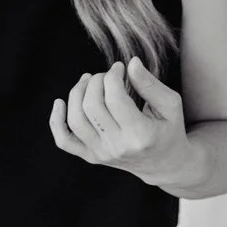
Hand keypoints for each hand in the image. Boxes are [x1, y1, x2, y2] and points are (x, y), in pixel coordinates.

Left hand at [48, 57, 195, 185]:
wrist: (164, 163)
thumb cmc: (168, 128)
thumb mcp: (170, 104)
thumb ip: (150, 84)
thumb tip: (131, 63)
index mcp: (141, 135)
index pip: (115, 99)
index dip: (113, 76)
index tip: (119, 67)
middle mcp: (118, 148)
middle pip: (92, 107)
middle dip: (96, 81)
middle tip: (107, 75)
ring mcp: (102, 154)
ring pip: (75, 120)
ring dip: (77, 92)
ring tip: (89, 80)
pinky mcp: (91, 156)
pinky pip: (64, 141)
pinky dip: (56, 122)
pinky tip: (60, 103)